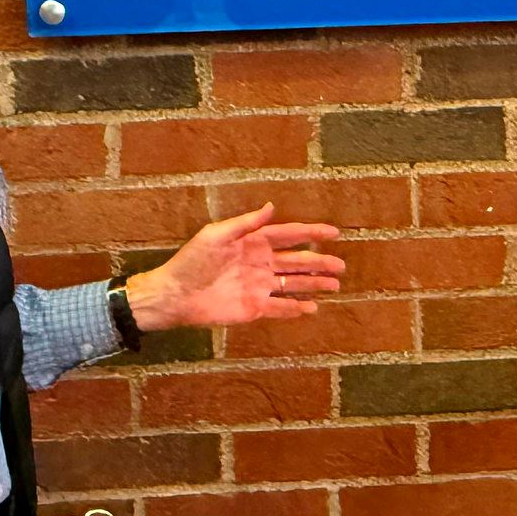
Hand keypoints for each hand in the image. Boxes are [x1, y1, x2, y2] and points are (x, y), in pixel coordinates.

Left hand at [125, 203, 343, 329]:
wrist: (175, 294)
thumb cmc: (191, 261)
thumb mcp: (216, 234)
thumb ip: (245, 224)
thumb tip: (271, 206)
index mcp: (254, 243)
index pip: (289, 236)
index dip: (312, 234)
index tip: (333, 233)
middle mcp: (261, 264)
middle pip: (297, 262)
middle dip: (320, 263)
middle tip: (341, 266)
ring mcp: (259, 287)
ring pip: (293, 285)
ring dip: (314, 285)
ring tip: (334, 285)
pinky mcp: (254, 308)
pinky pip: (280, 308)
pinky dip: (295, 309)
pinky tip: (312, 308)